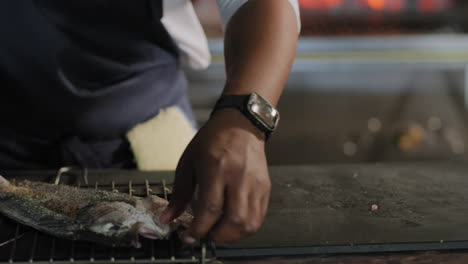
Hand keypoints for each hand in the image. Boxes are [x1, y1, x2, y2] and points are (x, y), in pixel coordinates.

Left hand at [160, 108, 270, 242]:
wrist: (241, 124)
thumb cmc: (213, 140)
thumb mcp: (188, 162)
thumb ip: (179, 193)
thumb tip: (168, 218)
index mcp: (216, 168)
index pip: (210, 209)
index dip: (198, 229)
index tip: (188, 237)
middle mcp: (239, 177)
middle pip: (234, 220)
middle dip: (217, 236)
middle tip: (204, 235)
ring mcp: (255, 183)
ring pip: (250, 223)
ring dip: (232, 236)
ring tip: (218, 231)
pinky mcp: (265, 187)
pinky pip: (259, 217)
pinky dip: (245, 228)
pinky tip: (232, 223)